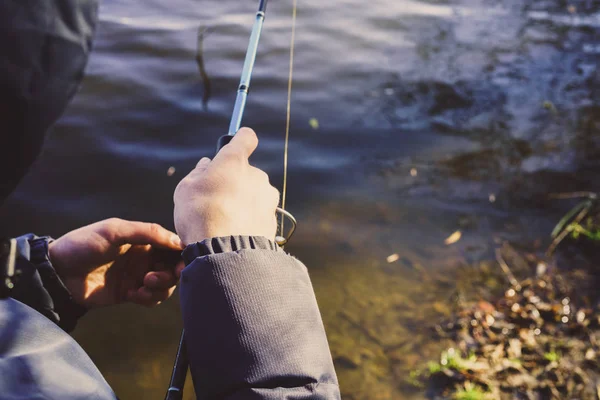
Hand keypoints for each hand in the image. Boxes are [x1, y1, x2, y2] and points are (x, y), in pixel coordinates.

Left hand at [48, 218, 184, 307]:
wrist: (58, 274)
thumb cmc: (83, 245)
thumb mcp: (114, 231)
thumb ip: (146, 232)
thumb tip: (176, 239)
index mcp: (142, 238)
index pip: (172, 244)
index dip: (181, 254)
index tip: (181, 264)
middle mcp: (144, 256)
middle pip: (172, 266)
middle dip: (170, 274)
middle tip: (153, 278)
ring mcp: (137, 275)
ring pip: (165, 285)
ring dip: (160, 288)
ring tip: (142, 287)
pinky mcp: (130, 293)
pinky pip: (151, 298)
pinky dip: (148, 298)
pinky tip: (132, 296)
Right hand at [174, 127, 279, 244]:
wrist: (225, 251)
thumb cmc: (200, 214)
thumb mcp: (186, 189)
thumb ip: (198, 173)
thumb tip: (206, 165)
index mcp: (235, 161)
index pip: (245, 137)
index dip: (240, 140)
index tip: (233, 146)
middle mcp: (257, 175)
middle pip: (246, 172)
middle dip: (234, 182)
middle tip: (215, 199)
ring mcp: (268, 198)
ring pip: (254, 195)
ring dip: (242, 203)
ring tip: (223, 222)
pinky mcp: (273, 220)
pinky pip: (258, 215)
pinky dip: (249, 220)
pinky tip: (234, 233)